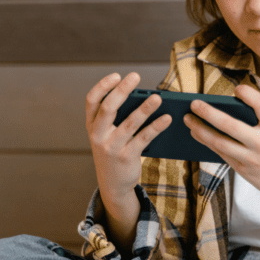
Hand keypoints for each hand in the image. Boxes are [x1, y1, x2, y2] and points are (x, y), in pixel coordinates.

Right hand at [85, 72, 170, 205]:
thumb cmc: (113, 151)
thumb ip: (116, 117)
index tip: (117, 75)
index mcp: (92, 125)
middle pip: (108, 108)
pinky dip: (156, 127)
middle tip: (135, 76)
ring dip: (145, 108)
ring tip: (158, 97)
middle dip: (122, 90)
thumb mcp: (106, 134)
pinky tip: (167, 118)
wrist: (113, 184)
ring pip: (129, 123)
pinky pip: (144, 138)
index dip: (103, 86)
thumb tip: (143, 96)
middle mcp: (98, 135)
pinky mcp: (127, 157)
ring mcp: (112, 147)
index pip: (92, 101)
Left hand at [183, 84, 259, 207]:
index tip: (237, 88)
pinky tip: (197, 133)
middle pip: (230, 125)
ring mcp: (250, 158)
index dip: (248, 94)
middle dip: (208, 113)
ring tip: (188, 119)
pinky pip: (221, 153)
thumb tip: (239, 109)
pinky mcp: (242, 170)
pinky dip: (207, 142)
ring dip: (200, 129)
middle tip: (194, 103)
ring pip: (219, 142)